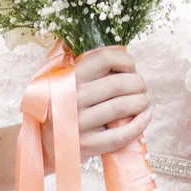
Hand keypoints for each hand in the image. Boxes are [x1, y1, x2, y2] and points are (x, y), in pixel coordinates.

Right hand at [59, 45, 147, 163]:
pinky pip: (120, 135)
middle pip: (117, 84)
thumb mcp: (61, 79)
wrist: (45, 143)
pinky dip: (138, 125)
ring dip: (141, 102)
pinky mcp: (86, 145)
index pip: (105, 59)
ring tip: (144, 101)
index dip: (125, 61)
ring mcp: (78, 123)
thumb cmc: (60, 106)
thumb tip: (102, 45)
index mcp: (67, 77)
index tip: (131, 68)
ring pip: (121, 107)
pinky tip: (145, 117)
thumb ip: (81, 62)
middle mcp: (71, 98)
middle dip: (138, 83)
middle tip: (141, 87)